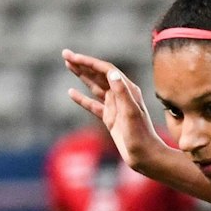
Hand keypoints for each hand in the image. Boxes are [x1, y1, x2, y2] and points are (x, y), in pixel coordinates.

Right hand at [62, 50, 166, 173]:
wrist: (145, 156)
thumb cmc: (140, 136)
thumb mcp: (131, 113)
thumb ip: (122, 93)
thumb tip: (111, 73)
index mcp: (127, 89)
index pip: (105, 70)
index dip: (88, 62)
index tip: (73, 57)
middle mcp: (121, 94)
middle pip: (98, 74)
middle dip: (82, 64)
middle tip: (65, 54)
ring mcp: (114, 106)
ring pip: (94, 86)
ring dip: (81, 76)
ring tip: (68, 65)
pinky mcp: (110, 118)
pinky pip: (93, 105)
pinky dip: (81, 98)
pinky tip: (71, 92)